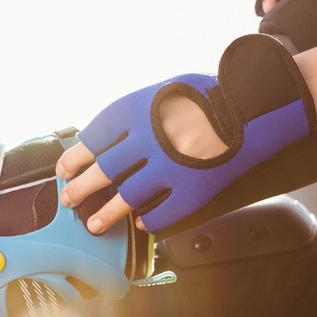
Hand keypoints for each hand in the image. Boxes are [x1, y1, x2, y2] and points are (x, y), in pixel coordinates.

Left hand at [57, 91, 229, 233]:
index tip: (65, 168)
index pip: (93, 139)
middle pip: (103, 171)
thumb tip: (100, 142)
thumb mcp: (161, 93)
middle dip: (80, 188)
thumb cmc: (206, 97)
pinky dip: (148, 221)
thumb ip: (132, 116)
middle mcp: (150, 141)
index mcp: (138, 111)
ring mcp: (171, 168)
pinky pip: (162, 214)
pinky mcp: (192, 191)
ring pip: (127, 197)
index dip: (74, 158)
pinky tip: (141, 223)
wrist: (251, 109)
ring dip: (106, 214)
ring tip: (94, 223)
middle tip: (70, 198)